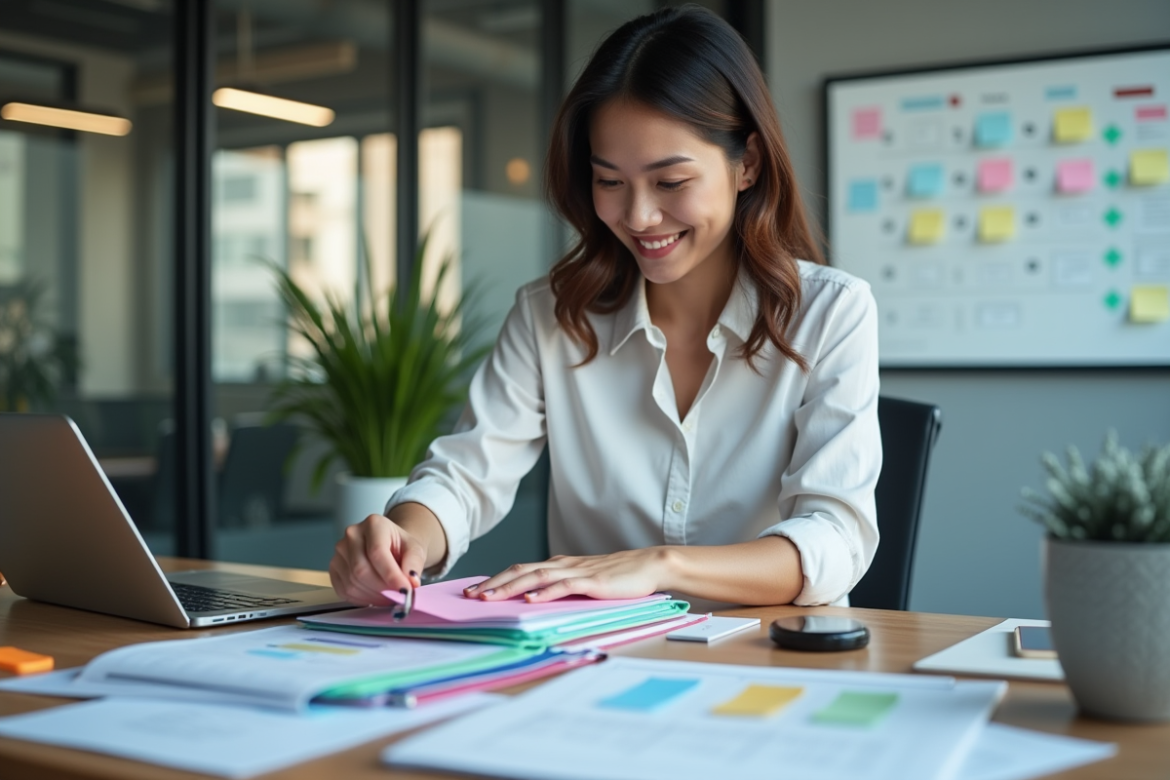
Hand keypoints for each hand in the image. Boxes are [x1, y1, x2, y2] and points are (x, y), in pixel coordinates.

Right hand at [329, 514, 425, 606]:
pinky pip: (344, 590)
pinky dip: (362, 599)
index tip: (405, 591)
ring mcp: (340, 551)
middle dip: (383, 589)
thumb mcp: (415, 550)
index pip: (377, 552)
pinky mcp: (334, 567)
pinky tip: (376, 596)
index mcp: (374, 524)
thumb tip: (411, 581)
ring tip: (390, 595)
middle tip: (399, 597)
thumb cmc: (401, 546)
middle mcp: (352, 534)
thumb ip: (414, 564)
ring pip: (352, 582)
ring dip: (374, 596)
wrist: (390, 545)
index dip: (391, 575)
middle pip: (362, 570)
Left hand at [464, 548, 674, 602]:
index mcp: (560, 565)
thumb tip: (538, 601)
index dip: (497, 579)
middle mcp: (563, 565)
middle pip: (521, 570)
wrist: (649, 565)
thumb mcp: (585, 581)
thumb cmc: (619, 577)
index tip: (476, 590)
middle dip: (494, 583)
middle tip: (470, 595)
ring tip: (489, 597)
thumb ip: (563, 588)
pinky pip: (563, 586)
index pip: (521, 569)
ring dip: (510, 587)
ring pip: (535, 577)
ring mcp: (577, 572)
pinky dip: (544, 592)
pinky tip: (530, 599)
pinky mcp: (591, 581)